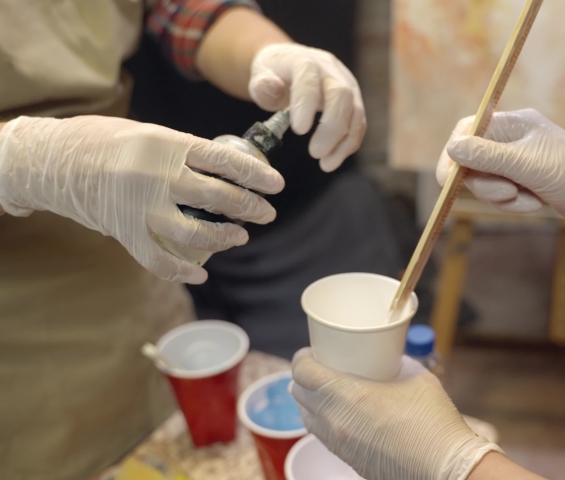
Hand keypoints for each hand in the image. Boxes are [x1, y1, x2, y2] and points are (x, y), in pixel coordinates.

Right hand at [0, 115, 284, 283]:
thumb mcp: (151, 134)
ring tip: (240, 236)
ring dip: (225, 237)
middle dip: (250, 207)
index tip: (277, 185)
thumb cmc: (106, 141)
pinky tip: (200, 274)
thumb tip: (227, 171)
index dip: (256, 174)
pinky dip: (183, 271)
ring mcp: (141, 207)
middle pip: (218, 197)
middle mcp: (158, 176)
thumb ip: (185, 153)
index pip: (224, 160)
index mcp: (168, 144)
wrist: (53, 159)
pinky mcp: (125, 232)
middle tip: (266, 213)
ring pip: (196, 232)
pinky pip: (160, 260)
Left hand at [249, 43, 365, 171]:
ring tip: (326, 164)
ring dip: (343, 142)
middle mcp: (331, 70)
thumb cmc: (274, 74)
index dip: (307, 103)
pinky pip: (358, 124)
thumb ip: (262, 83)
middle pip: (341, 95)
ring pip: (355, 112)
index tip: (299, 130)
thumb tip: (268, 87)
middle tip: (314, 153)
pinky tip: (332, 160)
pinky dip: (348, 144)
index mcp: (305, 61)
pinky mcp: (354, 102)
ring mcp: (347, 85)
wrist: (290, 65)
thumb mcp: (260, 75)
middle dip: (331, 127)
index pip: (310, 79)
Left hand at [291, 348, 501, 479]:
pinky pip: (322, 435)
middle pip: (297, 393)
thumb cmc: (432, 421)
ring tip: (331, 390)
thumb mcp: (415, 376)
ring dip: (312, 400)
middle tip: (324, 367)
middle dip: (305, 377)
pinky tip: (345, 414)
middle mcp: (333, 420)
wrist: (442, 467)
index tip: (314, 351)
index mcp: (346, 395)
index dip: (303, 357)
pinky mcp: (346, 459)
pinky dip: (324, 420)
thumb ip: (396, 363)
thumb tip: (389, 359)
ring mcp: (337, 443)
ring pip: (306, 417)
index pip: (302, 371)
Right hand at [437, 109, 564, 236]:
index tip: (451, 180)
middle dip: (485, 184)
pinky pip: (501, 194)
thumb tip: (452, 148)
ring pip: (485, 182)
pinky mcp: (524, 181)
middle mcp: (513, 138)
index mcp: (514, 123)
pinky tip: (537, 203)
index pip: (467, 131)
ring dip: (502, 197)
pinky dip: (514, 204)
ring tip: (530, 200)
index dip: (454, 156)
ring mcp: (518, 161)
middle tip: (508, 193)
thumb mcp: (529, 167)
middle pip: (472, 161)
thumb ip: (489, 157)